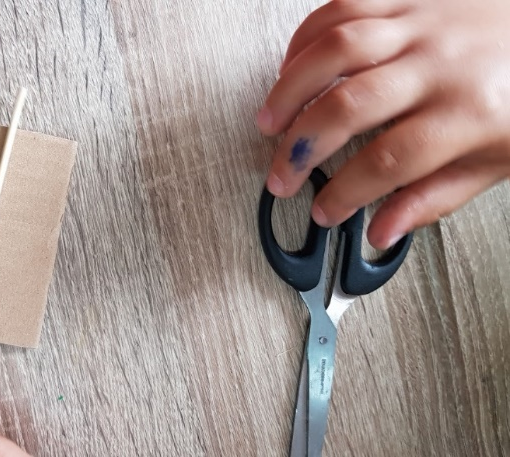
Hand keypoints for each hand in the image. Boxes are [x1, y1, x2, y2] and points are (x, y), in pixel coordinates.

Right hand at [258, 0, 509, 247]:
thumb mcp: (497, 159)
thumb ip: (434, 197)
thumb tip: (381, 231)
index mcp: (469, 113)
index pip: (389, 162)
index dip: (345, 193)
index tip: (324, 211)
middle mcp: (441, 65)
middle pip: (349, 106)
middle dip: (300, 149)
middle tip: (280, 176)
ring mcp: (422, 24)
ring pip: (335, 50)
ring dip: (289, 90)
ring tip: (268, 122)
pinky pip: (341, 9)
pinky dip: (304, 40)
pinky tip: (290, 68)